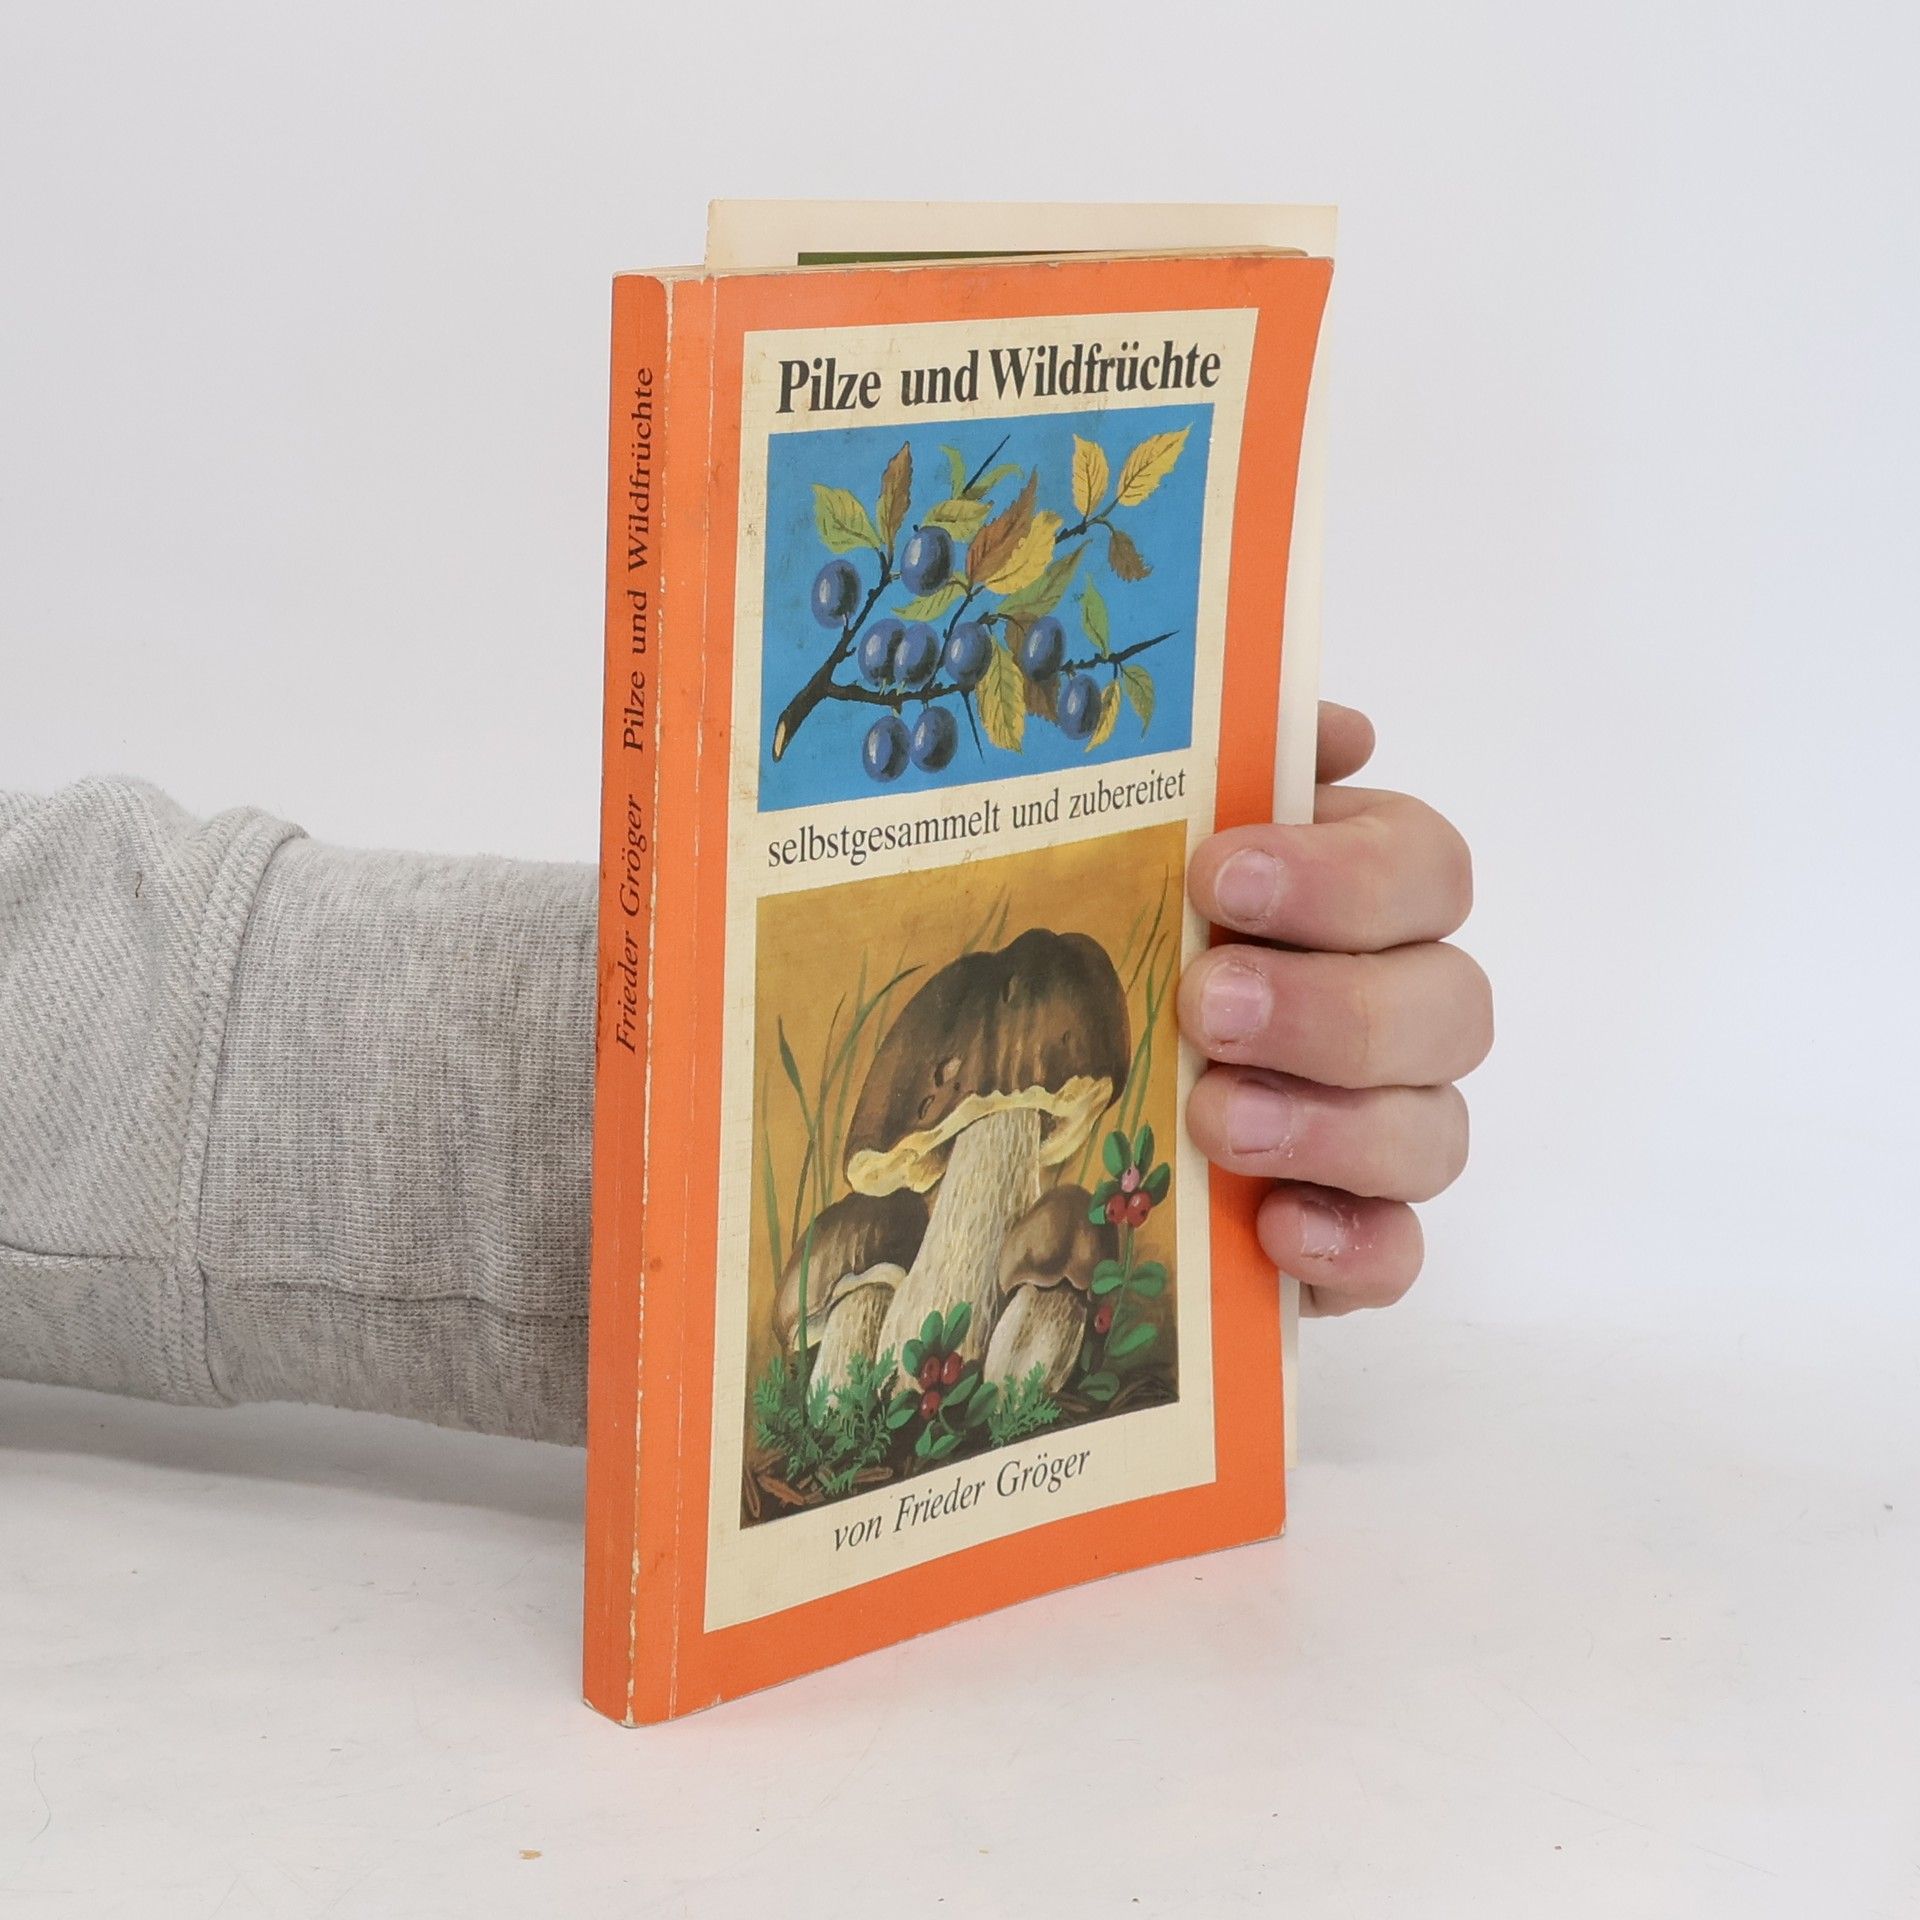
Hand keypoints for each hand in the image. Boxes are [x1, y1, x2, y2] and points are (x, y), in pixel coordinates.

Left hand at [1179, 703, 1490, 1313]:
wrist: (1070, 1094)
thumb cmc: (1131, 935)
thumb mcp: (1148, 838)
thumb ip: (1229, 769)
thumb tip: (1335, 728)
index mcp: (1367, 897)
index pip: (1426, 869)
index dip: (1341, 876)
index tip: (1222, 873)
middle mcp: (1404, 1009)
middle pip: (1451, 1005)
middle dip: (1329, 1007)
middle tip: (1208, 1004)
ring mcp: (1390, 1128)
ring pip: (1435, 1132)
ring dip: (1331, 1125)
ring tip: (1215, 1118)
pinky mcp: (1355, 1233)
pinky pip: (1400, 1253)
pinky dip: (1351, 1248)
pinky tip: (1275, 1229)